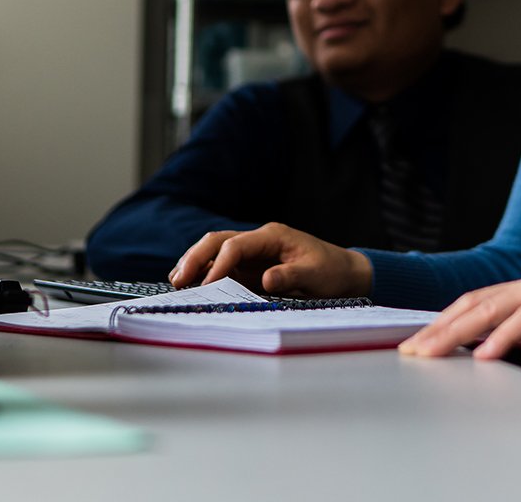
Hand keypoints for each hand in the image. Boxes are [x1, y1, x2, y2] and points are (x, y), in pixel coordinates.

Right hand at [166, 223, 371, 296]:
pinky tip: (191, 284)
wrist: (343, 273)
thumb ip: (292, 276)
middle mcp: (258, 240)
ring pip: (215, 251)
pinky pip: (222, 266)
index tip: (207, 285)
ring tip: (176, 280)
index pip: (236, 245)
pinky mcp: (250, 267)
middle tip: (178, 279)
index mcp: (272, 236)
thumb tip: (266, 281)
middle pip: (218, 241)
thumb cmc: (332, 271)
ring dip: (195, 263)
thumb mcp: (317, 275)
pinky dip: (205, 273)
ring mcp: (252, 253)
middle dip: (196, 257)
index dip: (219, 264)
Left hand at [397, 204, 520, 385]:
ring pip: (490, 309)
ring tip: (426, 354)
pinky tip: (485, 355)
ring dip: (455, 333)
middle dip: (438, 331)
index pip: (486, 306)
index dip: (455, 324)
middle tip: (407, 353)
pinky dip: (504, 335)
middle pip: (474, 307)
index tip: (429, 344)